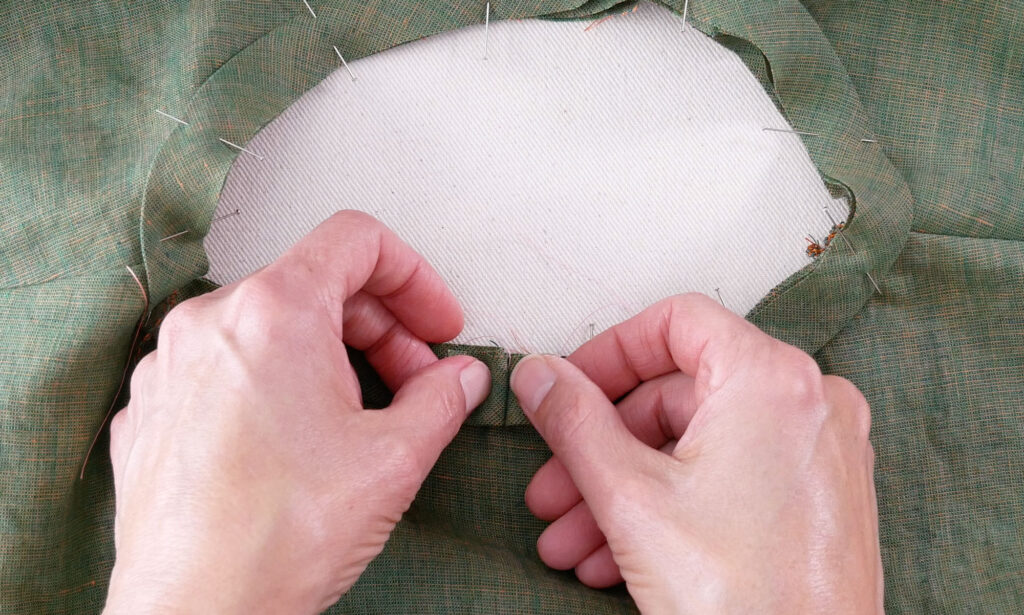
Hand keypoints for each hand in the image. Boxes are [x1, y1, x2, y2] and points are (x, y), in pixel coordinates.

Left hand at [103, 211, 490, 613]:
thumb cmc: (275, 539)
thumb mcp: (394, 459)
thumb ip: (442, 399)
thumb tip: (458, 380)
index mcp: (274, 311)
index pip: (356, 240)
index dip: (414, 276)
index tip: (434, 322)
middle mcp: (211, 322)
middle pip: (316, 285)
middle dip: (380, 330)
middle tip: (415, 384)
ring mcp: (171, 366)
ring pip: (271, 328)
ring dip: (330, 359)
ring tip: (358, 420)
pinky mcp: (153, 409)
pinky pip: (227, 369)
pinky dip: (275, 386)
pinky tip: (299, 443)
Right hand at [511, 294, 882, 613]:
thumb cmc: (742, 600)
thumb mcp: (629, 496)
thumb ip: (574, 420)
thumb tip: (540, 376)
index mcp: (771, 379)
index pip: (676, 323)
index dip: (608, 353)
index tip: (568, 388)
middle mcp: (809, 403)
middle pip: (679, 394)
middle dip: (601, 445)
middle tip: (553, 484)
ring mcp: (821, 453)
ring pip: (698, 445)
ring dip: (624, 487)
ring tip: (571, 537)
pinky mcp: (820, 499)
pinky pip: (731, 478)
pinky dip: (672, 504)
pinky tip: (616, 554)